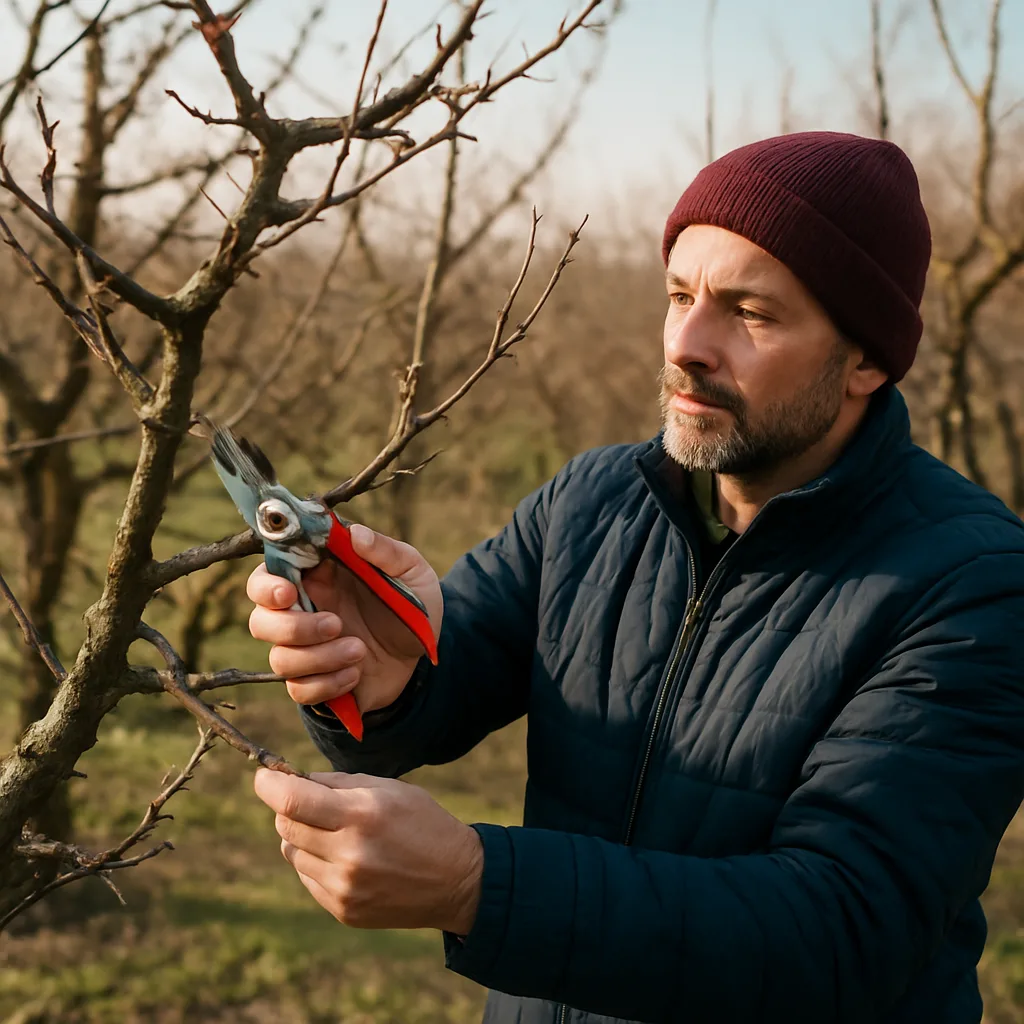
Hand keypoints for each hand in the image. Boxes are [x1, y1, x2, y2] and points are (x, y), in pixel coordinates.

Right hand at [247, 524, 442, 712]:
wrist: (429, 656)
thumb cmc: (413, 606)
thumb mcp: (413, 573)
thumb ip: (386, 552)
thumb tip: (355, 533)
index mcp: (319, 579)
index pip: (268, 576)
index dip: (267, 585)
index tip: (287, 592)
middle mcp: (304, 613)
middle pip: (260, 621)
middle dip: (291, 627)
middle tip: (336, 624)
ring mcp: (308, 649)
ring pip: (280, 659)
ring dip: (319, 657)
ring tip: (359, 650)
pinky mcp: (317, 681)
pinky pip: (300, 689)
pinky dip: (328, 684)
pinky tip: (356, 674)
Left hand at [253, 768, 482, 933]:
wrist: (456, 880)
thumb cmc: (422, 822)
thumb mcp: (388, 788)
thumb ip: (338, 783)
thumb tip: (292, 780)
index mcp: (362, 815)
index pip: (291, 801)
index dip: (268, 785)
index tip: (263, 774)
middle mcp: (349, 854)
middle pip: (285, 826)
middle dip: (287, 807)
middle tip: (307, 800)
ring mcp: (344, 888)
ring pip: (291, 852)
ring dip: (303, 836)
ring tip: (336, 832)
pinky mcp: (343, 910)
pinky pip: (307, 877)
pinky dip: (316, 861)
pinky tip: (346, 857)